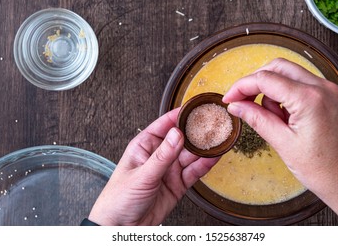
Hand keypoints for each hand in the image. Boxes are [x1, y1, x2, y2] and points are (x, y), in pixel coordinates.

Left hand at [88, 108, 218, 225]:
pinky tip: (214, 157)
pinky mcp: (178, 184)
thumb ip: (162, 156)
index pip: (164, 125)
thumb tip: (177, 135)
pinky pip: (194, 172)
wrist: (121, 228)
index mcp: (144, 146)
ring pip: (191, 155)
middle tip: (213, 125)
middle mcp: (158, 156)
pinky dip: (205, 165)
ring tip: (218, 139)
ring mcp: (169, 170)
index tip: (195, 109)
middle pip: (182, 139)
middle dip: (197, 132)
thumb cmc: (119, 199)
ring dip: (204, 148)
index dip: (180, 116)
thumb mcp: (141, 175)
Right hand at [223, 58, 337, 224]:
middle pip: (277, 67)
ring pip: (288, 74)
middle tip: (242, 102)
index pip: (265, 79)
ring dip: (271, 91)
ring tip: (273, 120)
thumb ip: (256, 119)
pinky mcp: (329, 97)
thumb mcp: (282, 143)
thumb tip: (236, 106)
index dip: (241, 86)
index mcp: (309, 98)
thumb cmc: (322, 169)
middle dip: (256, 83)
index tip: (229, 99)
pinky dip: (285, 95)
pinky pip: (300, 85)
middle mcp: (322, 87)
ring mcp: (328, 90)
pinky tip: (284, 118)